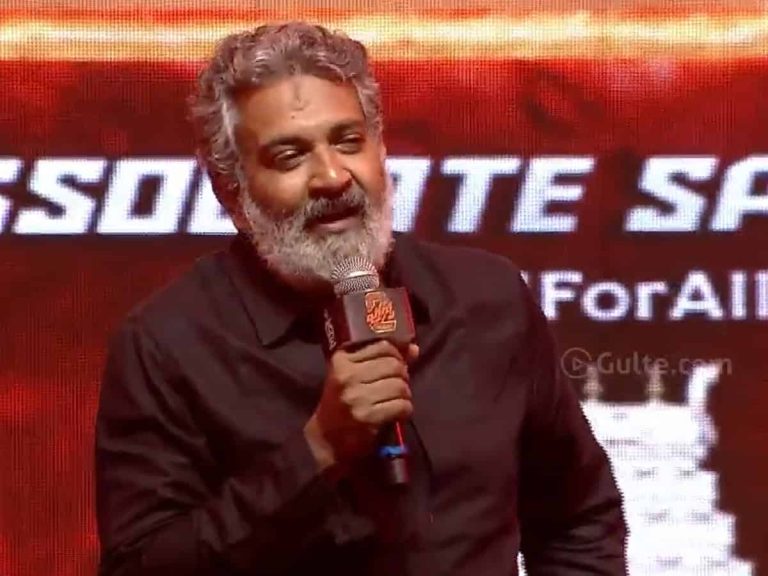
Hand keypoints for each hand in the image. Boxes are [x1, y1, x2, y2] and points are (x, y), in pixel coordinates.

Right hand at [304, 340, 418, 472]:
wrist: (326, 437)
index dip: (396, 354)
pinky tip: (397, 412)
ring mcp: (356, 398)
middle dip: (402, 375)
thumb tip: (413, 348)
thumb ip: (382, 358)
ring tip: (397, 399)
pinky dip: (405, 409)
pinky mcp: (367, 418)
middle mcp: (347, 376)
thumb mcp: (353, 374)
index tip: (396, 364)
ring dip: (405, 394)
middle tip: (397, 384)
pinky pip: (401, 406)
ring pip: (399, 386)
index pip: (382, 347)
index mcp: (342, 360)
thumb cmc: (342, 400)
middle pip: (394, 366)